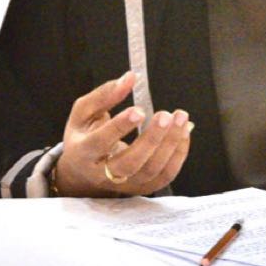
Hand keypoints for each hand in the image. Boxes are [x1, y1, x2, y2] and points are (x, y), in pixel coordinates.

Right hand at [53, 71, 192, 196]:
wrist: (81, 173)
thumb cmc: (84, 136)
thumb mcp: (83, 112)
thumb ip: (105, 94)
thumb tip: (130, 77)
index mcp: (83, 151)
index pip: (100, 142)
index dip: (120, 127)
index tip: (139, 110)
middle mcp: (101, 174)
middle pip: (129, 163)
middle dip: (151, 139)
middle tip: (166, 115)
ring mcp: (123, 185)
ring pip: (150, 171)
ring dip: (170, 145)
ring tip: (181, 119)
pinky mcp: (140, 188)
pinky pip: (164, 177)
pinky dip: (178, 155)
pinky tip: (183, 133)